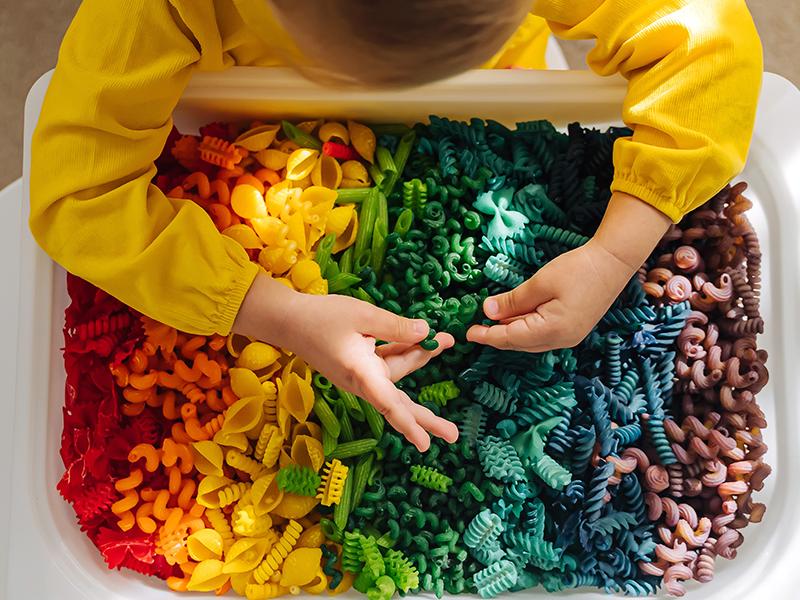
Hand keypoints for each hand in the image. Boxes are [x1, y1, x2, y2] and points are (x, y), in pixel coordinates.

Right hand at [234, 275, 458, 450]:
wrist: (289, 320)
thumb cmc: (322, 317)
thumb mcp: (363, 315)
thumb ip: (396, 327)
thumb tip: (427, 333)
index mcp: (361, 374)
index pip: (389, 403)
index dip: (409, 424)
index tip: (426, 444)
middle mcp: (362, 382)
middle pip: (399, 403)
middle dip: (427, 417)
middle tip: (454, 435)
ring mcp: (361, 377)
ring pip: (397, 375)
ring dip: (420, 358)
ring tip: (446, 342)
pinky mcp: (359, 369)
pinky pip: (387, 366)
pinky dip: (403, 352)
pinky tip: (421, 338)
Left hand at [467, 192, 670, 351]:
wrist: (613, 262)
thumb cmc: (578, 269)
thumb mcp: (540, 282)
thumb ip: (513, 301)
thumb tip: (488, 312)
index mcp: (553, 330)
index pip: (511, 338)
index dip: (488, 336)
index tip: (468, 333)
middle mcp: (562, 340)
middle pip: (520, 343)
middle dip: (497, 335)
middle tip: (476, 327)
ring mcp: (569, 337)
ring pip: (530, 340)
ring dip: (511, 331)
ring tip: (492, 320)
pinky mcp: (573, 329)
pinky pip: (542, 334)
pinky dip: (525, 327)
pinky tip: (515, 316)